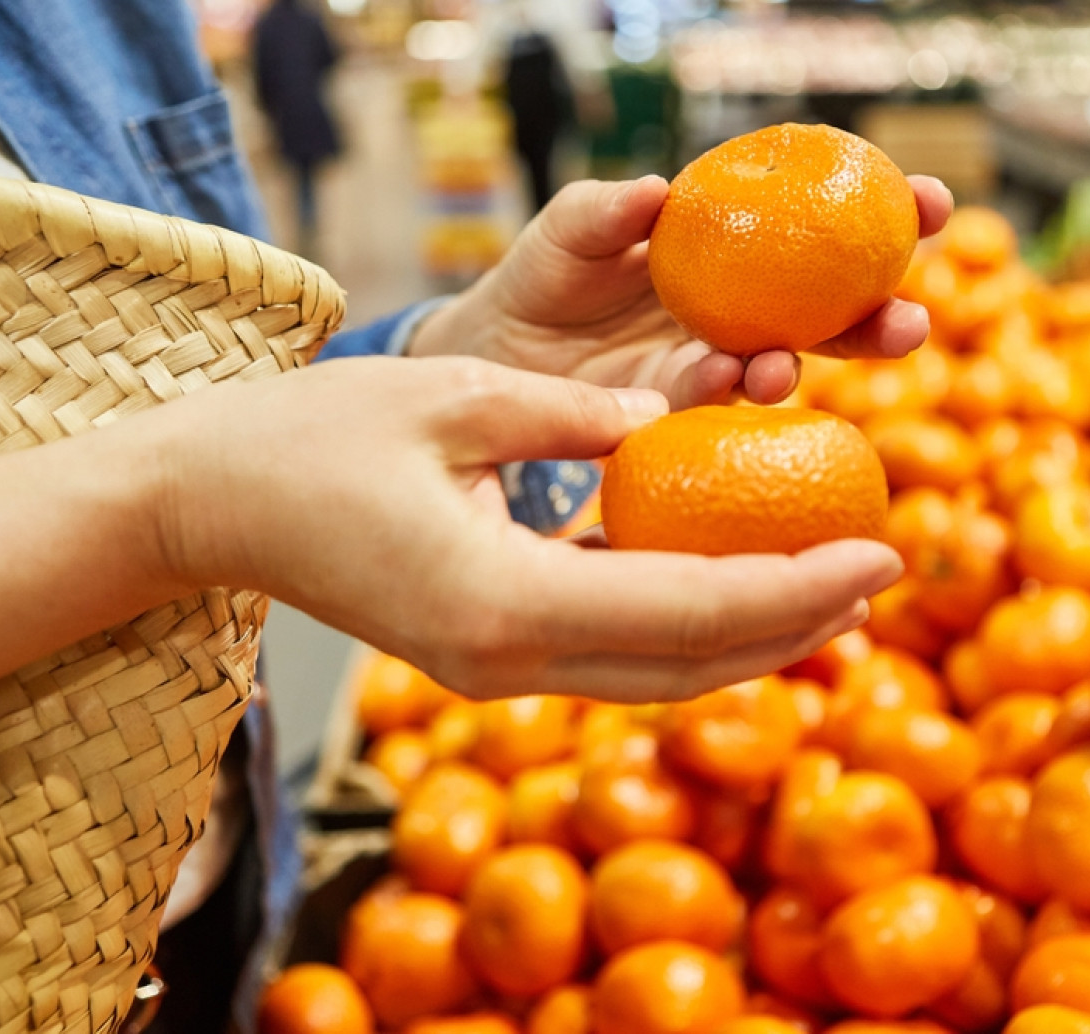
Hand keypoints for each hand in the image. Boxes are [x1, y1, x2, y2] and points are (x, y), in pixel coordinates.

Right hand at [154, 356, 902, 700]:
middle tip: (879, 572)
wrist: (208, 506)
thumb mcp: (453, 394)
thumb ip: (574, 413)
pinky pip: (608, 654)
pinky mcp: (480, 655)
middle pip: (687, 665)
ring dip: (747, 638)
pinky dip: (683, 628)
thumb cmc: (311, 437)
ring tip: (829, 589)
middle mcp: (504, 659)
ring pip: (653, 674)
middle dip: (793, 625)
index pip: (689, 611)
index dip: (795, 587)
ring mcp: (489, 670)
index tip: (880, 551)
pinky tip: (728, 583)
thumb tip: (669, 421)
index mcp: (502, 599)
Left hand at [409, 174, 952, 409]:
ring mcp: (715, 366)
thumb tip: (658, 190)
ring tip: (786, 363)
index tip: (933, 202)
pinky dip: (722, 392)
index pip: (825, 228)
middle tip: (913, 319)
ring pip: (784, 367)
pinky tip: (725, 380)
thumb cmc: (543, 277)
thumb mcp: (570, 230)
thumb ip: (607, 210)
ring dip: (800, 369)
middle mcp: (743, 312)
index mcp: (737, 250)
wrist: (491, 354)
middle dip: (880, 316)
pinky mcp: (677, 413)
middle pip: (833, 313)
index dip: (884, 215)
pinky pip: (712, 406)